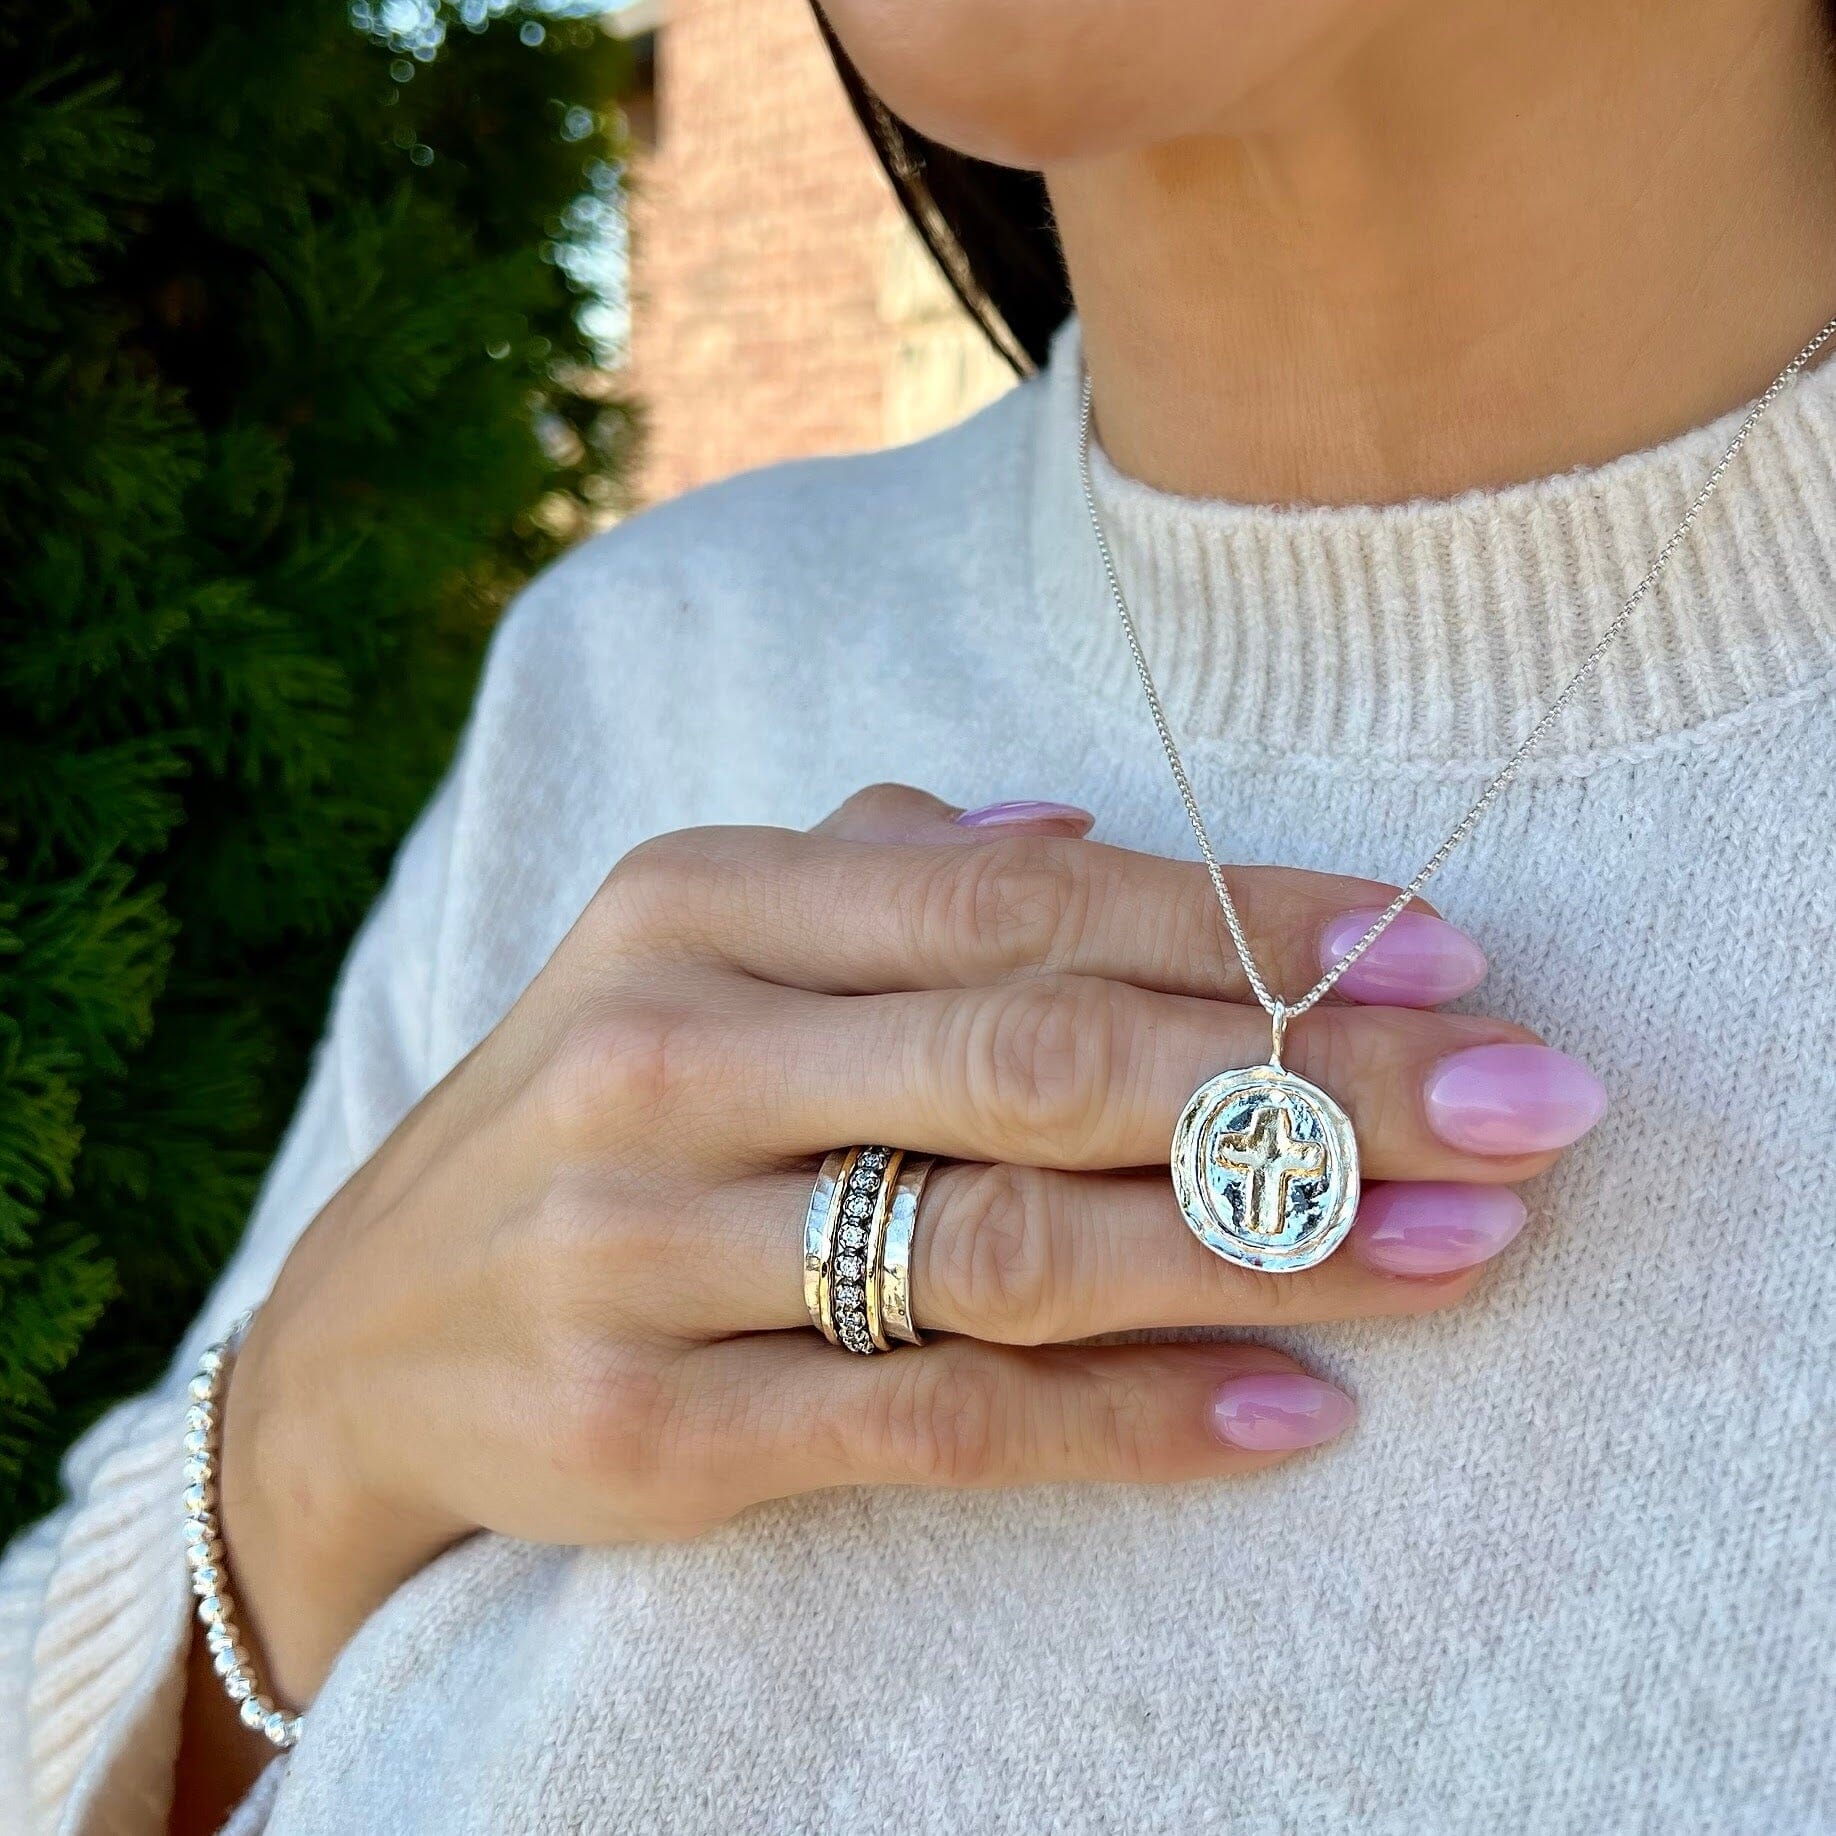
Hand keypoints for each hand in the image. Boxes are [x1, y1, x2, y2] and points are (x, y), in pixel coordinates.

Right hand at [215, 784, 1599, 1709]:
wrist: (358, 1339)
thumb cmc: (587, 1121)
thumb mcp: (688, 956)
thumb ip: (868, 869)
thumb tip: (1069, 823)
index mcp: (699, 900)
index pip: (1024, 897)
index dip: (1246, 922)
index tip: (1443, 952)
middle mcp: (667, 1048)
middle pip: (1042, 1054)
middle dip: (1306, 1080)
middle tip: (1525, 1102)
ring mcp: (643, 1246)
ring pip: (1007, 1239)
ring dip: (1260, 1246)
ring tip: (1460, 1251)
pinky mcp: (647, 1429)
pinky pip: (934, 1421)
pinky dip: (1127, 1422)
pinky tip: (1292, 1410)